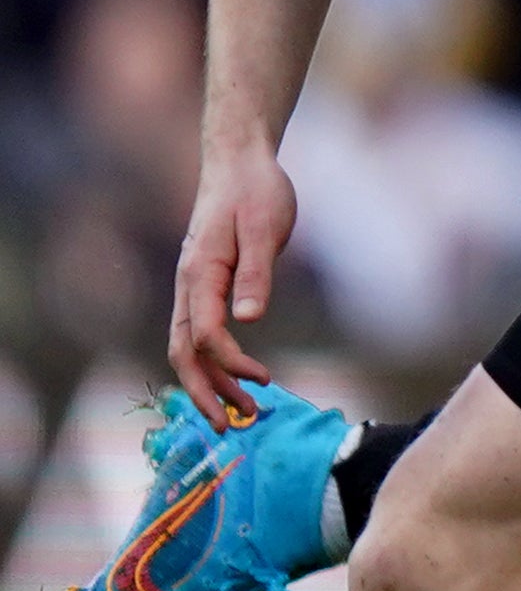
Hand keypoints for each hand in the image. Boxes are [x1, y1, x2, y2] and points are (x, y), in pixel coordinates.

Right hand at [170, 143, 297, 419]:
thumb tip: (249, 317)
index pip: (207, 334)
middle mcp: (188, 285)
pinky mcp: (204, 286)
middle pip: (184, 353)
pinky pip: (197, 334)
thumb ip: (257, 273)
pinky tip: (234, 380)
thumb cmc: (256, 192)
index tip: (265, 381)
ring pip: (188, 348)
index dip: (232, 364)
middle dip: (206, 393)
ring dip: (209, 383)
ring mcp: (192, 287)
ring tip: (242, 413)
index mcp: (200, 272)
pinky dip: (211, 363)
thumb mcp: (266, 228)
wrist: (239, 164)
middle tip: (235, 426)